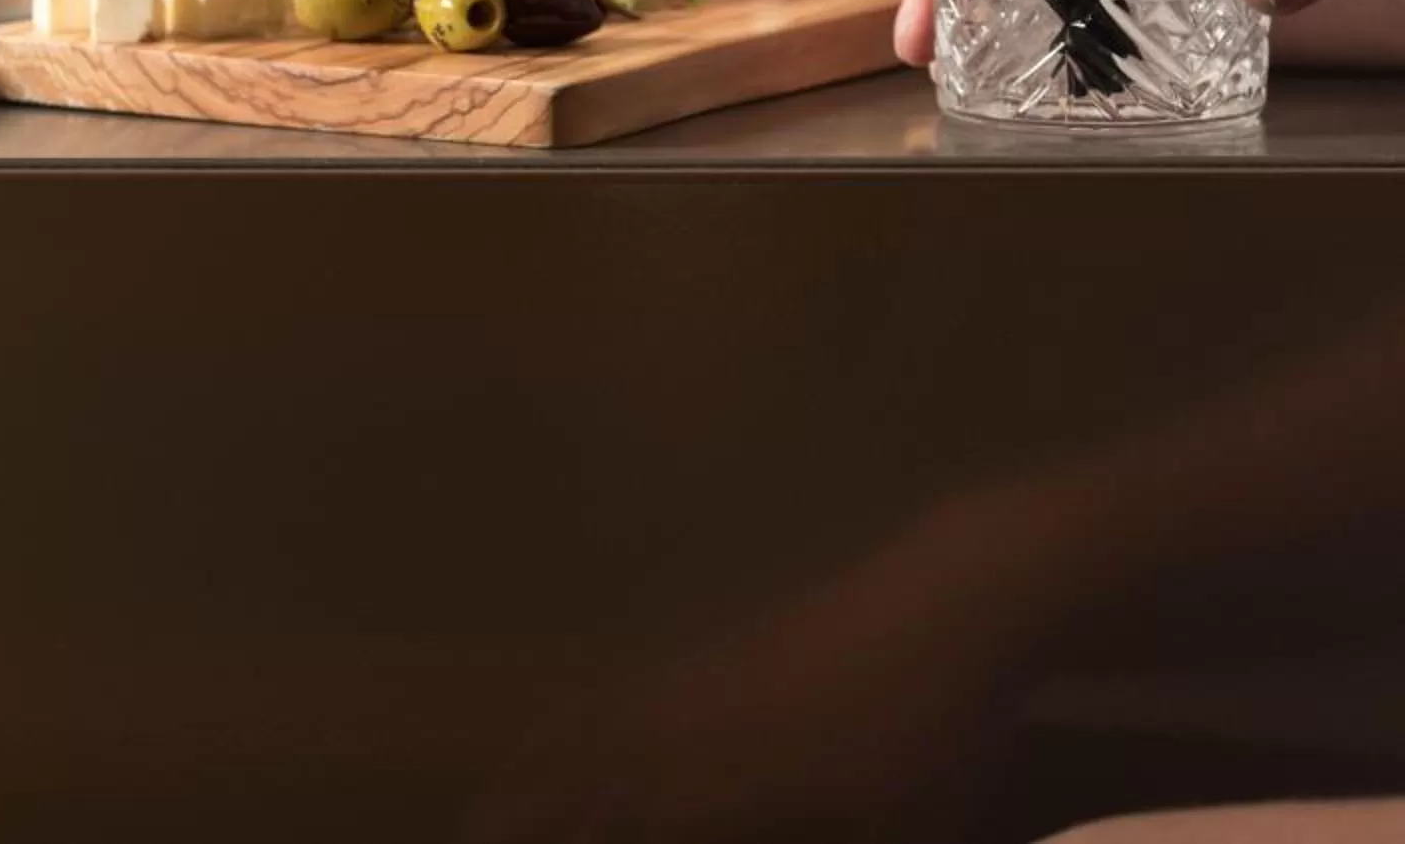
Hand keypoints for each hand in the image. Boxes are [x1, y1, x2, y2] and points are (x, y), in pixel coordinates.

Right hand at [458, 498, 1059, 843]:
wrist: (950, 600)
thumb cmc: (934, 736)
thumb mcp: (901, 834)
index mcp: (717, 783)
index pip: (609, 828)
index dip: (559, 842)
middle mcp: (682, 730)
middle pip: (571, 783)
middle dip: (518, 820)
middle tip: (470, 838)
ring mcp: (692, 680)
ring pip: (583, 735)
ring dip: (527, 780)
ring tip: (486, 812)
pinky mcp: (713, 649)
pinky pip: (613, 696)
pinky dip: (568, 728)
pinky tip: (565, 738)